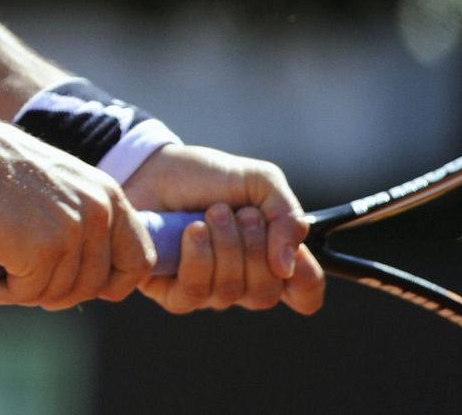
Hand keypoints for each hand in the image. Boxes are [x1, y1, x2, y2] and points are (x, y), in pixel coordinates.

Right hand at [0, 116, 154, 309]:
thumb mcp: (59, 181)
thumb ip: (82, 215)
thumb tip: (86, 267)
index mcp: (108, 195)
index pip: (138, 259)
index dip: (115, 283)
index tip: (87, 288)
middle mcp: (98, 214)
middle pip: (94, 286)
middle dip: (57, 291)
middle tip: (22, 280)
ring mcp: (71, 235)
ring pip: (58, 294)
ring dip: (24, 292)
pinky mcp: (41, 254)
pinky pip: (26, 294)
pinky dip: (0, 293)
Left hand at [124, 145, 324, 314]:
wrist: (155, 167)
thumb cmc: (207, 177)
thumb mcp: (260, 182)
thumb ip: (287, 215)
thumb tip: (287, 265)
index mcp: (269, 258)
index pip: (303, 294)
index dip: (306, 282)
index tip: (293, 256)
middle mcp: (240, 281)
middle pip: (265, 294)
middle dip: (255, 247)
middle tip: (241, 212)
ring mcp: (206, 289)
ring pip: (230, 292)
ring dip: (226, 245)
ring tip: (212, 212)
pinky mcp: (169, 290)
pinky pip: (194, 294)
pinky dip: (198, 258)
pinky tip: (192, 231)